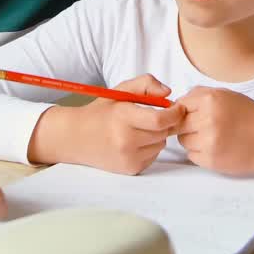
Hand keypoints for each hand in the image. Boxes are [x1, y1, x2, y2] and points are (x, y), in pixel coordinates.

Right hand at [33, 74, 184, 174]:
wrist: (76, 137)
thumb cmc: (100, 112)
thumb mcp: (120, 91)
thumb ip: (146, 84)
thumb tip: (168, 93)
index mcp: (123, 117)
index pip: (160, 120)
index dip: (175, 114)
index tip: (177, 108)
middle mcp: (125, 140)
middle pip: (163, 132)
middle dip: (165, 123)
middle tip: (154, 116)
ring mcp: (128, 157)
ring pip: (161, 145)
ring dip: (157, 136)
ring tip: (139, 129)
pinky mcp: (130, 169)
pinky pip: (153, 156)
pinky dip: (150, 148)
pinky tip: (134, 142)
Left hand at [176, 88, 253, 176]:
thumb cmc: (251, 117)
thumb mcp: (228, 95)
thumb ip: (201, 94)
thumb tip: (176, 102)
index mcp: (211, 100)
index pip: (179, 105)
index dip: (183, 110)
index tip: (190, 115)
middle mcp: (207, 120)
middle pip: (178, 124)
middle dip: (187, 125)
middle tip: (203, 127)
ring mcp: (208, 141)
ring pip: (183, 140)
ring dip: (192, 140)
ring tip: (212, 137)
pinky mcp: (210, 160)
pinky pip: (191, 155)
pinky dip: (199, 153)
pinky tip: (216, 148)